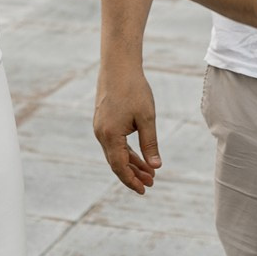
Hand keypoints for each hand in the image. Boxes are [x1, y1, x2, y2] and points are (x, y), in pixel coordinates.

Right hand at [94, 63, 161, 193]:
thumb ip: (150, 144)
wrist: (118, 65)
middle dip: (133, 174)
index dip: (132, 181)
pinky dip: (126, 151)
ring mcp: (100, 127)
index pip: (120, 167)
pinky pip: (114, 143)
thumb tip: (156, 167)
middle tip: (151, 184)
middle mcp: (101, 134)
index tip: (145, 190)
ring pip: (115, 153)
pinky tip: (139, 156)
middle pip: (116, 162)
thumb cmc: (134, 89)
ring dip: (131, 163)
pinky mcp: (103, 121)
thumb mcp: (146, 118)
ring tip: (149, 173)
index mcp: (110, 135)